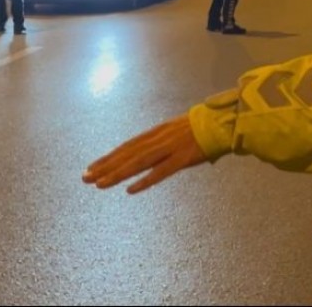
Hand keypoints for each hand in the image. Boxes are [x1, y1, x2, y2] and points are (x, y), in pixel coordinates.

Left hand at [83, 115, 207, 193]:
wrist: (225, 120)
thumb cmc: (205, 126)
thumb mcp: (179, 131)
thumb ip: (166, 142)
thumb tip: (156, 153)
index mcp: (158, 132)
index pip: (127, 146)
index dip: (108, 157)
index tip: (91, 168)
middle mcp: (159, 139)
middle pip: (127, 154)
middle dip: (105, 166)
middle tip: (85, 178)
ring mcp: (170, 148)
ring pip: (138, 162)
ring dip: (118, 174)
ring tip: (100, 184)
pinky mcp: (183, 158)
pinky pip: (161, 171)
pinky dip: (146, 180)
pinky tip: (131, 190)